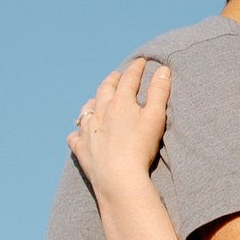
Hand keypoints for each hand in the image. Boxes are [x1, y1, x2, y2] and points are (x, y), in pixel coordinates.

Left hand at [69, 57, 169, 198]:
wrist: (119, 178)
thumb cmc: (140, 147)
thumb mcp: (155, 117)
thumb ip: (159, 92)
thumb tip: (163, 69)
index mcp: (120, 103)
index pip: (129, 79)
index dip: (136, 69)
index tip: (141, 61)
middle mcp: (100, 112)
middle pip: (105, 89)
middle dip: (113, 80)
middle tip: (118, 75)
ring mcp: (87, 130)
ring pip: (87, 109)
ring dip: (93, 101)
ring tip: (96, 99)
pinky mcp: (81, 149)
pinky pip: (75, 137)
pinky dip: (77, 132)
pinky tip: (79, 133)